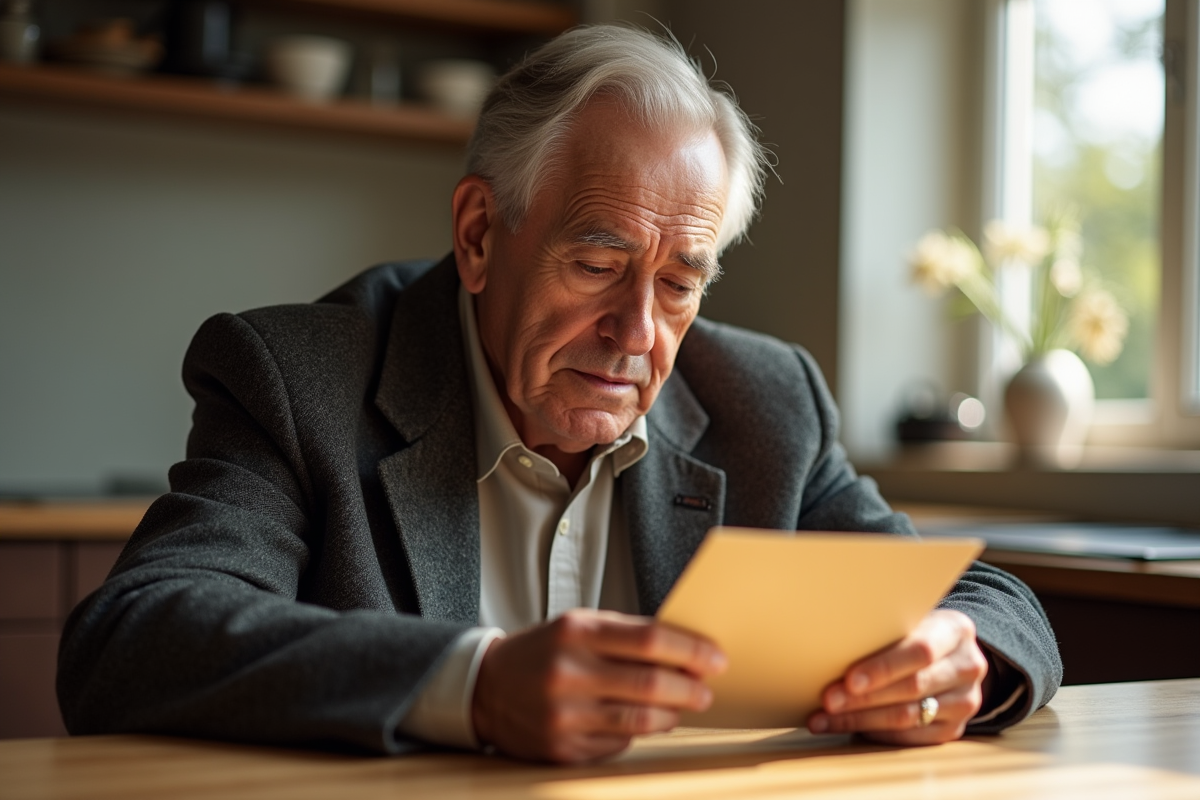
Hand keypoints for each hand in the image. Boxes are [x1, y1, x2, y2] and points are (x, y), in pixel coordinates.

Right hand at [470, 609, 726, 762]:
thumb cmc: (541, 652)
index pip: (649, 639)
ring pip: (640, 720)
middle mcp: (568, 672)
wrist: (486, 689)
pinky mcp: (563, 748)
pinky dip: (640, 732)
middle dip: (690, 687)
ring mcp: (564, 714)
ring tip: (683, 706)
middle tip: (706, 688)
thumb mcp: (576, 626)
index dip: (690, 650)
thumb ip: (625, 633)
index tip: (715, 657)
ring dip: (672, 714)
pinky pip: (619, 742)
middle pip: (651, 683)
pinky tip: (646, 721)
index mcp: (575, 632)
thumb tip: (684, 651)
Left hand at [807, 609, 987, 744]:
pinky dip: (875, 733)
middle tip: (829, 700)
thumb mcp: (908, 619)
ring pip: (908, 716)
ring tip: (825, 718)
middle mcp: (968, 667)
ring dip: (860, 719)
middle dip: (864, 697)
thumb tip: (829, 645)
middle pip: (912, 687)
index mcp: (956, 631)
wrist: (950, 654)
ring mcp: (965, 701)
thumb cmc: (915, 631)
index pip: (920, 651)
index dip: (883, 667)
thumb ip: (883, 630)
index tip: (849, 679)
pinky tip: (846, 727)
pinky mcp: (954, 729)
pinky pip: (910, 737)